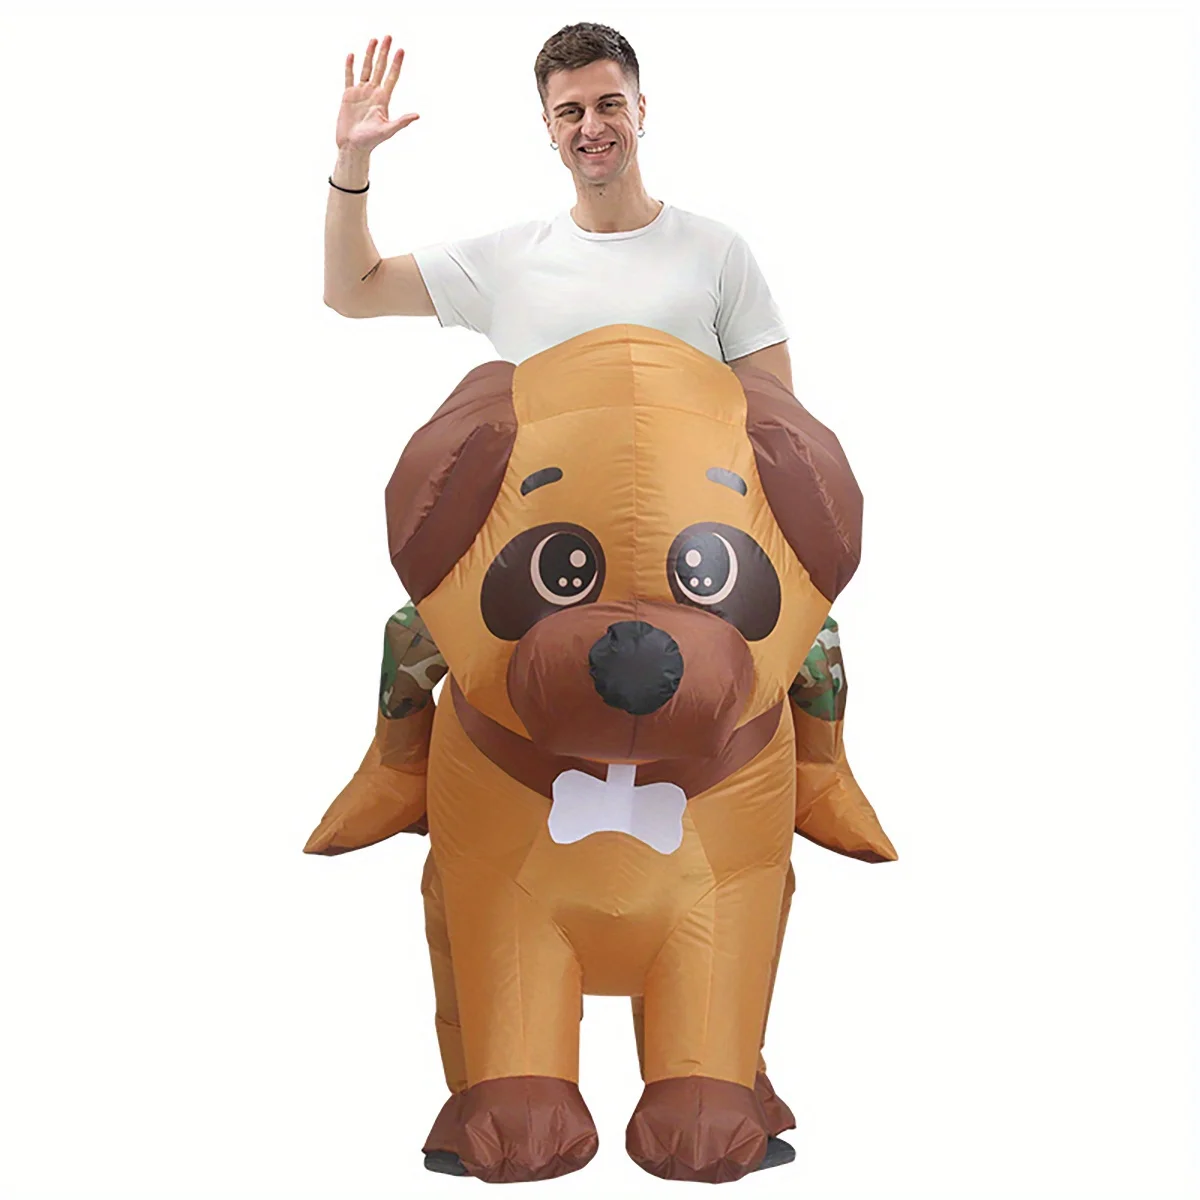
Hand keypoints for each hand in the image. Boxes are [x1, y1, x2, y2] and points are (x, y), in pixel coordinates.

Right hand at [336, 34, 418, 152]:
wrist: (352, 146)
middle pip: (380, 68)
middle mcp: (373, 93)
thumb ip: (402, 121)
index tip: (401, 50)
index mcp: (383, 99)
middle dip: (384, 52)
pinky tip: (352, 55)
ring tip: (374, 39)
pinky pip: (349, 77)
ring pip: (366, 68)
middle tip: (388, 36)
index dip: (396, 64)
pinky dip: (350, 66)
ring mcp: (360, 93)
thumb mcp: (388, 130)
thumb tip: (417, 115)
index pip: (392, 77)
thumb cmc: (370, 141)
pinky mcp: (348, 95)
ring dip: (370, 54)